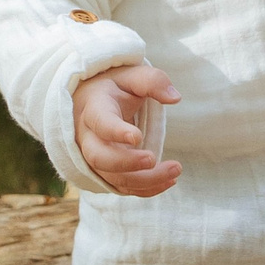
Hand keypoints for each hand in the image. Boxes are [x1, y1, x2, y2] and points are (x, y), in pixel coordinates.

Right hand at [73, 63, 181, 195]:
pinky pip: (121, 187)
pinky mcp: (105, 172)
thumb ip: (152, 81)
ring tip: (175, 171)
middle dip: (126, 163)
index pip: (100, 123)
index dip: (115, 132)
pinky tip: (169, 181)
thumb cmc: (116, 88)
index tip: (137, 136)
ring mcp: (94, 157)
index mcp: (94, 109)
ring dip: (144, 180)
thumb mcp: (131, 76)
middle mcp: (88, 137)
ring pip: (112, 178)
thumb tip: (175, 98)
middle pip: (99, 158)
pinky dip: (145, 189)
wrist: (93, 102)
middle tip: (153, 158)